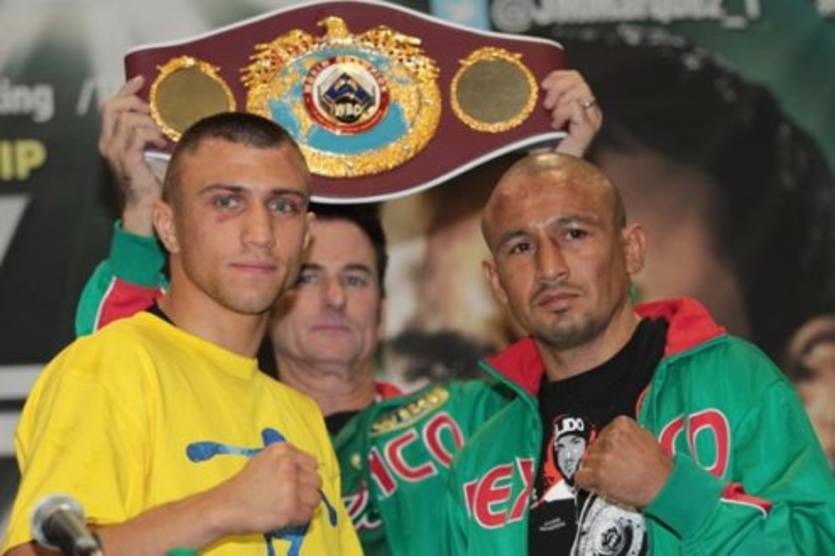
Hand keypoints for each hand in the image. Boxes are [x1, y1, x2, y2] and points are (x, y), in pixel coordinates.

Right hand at [98, 75, 166, 235]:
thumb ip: (151, 132)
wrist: (146, 205)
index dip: (125, 89)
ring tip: (160, 135)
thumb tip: (168, 116)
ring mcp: (115, 151)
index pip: (110, 105)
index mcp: (111, 138)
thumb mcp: (150, 149)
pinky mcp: (126, 159)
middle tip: (153, 113)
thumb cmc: (151, 180)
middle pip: (113, 106)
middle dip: (135, 102)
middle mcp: (108, 143)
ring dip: (148, 122)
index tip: (141, 80)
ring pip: (127, 119)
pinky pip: (136, 135)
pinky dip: (151, 134)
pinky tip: (160, 143)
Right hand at [211, 443, 322, 535]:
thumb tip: (312, 465)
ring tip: (288, 506)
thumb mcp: (264, 459)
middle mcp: (289, 466)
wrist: (225, 506)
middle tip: (292, 496)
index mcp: (283, 451)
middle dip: (307, 490)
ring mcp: (290, 488)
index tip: (296, 482)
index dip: (305, 475)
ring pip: (316, 498)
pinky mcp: (290, 509)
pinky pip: (308, 514)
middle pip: (317, 480)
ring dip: (305, 505)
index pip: (313, 463)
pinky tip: (285, 515)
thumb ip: (288, 459)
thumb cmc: (244, 483)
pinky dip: (299, 518)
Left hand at [541, 70, 602, 156]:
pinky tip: (555, 125)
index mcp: (582, 106)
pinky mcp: (588, 128)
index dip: (559, 76)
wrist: (547, 170)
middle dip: (558, 88)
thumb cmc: (544, 146)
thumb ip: (549, 99)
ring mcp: (592, 120)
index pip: (576, 77)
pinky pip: (576, 106)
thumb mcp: (544, 117)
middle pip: (579, 80)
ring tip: (551, 118)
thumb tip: (542, 81)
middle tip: (546, 105)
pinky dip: (562, 113)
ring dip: (560, 101)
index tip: (543, 85)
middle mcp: (591, 111)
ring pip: (580, 90)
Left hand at [574, 415, 671, 507]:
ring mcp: (603, 456)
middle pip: (592, 448)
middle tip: (615, 470)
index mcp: (621, 424)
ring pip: (586, 462)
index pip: (602, 434)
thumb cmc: (659, 467)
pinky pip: (580, 477)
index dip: (607, 448)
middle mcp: (611, 437)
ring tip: (613, 478)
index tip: (615, 456)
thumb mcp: (645, 438)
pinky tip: (600, 485)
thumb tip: (610, 438)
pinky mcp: (599, 474)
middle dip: (600, 459)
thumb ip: (625, 435)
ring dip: (595, 472)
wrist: (665, 488)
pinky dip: (586, 483)